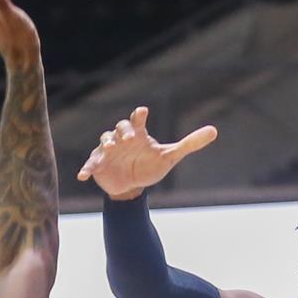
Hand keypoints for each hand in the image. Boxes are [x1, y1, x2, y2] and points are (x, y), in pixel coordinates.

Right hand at [77, 105, 216, 199]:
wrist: (132, 186)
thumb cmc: (150, 166)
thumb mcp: (170, 156)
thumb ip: (190, 143)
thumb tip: (214, 131)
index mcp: (137, 135)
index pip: (136, 121)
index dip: (138, 116)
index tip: (142, 112)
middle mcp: (120, 139)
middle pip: (118, 129)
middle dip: (122, 131)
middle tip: (128, 138)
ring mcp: (107, 151)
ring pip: (103, 142)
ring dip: (105, 145)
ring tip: (107, 150)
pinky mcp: (98, 165)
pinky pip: (90, 165)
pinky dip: (87, 168)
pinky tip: (83, 176)